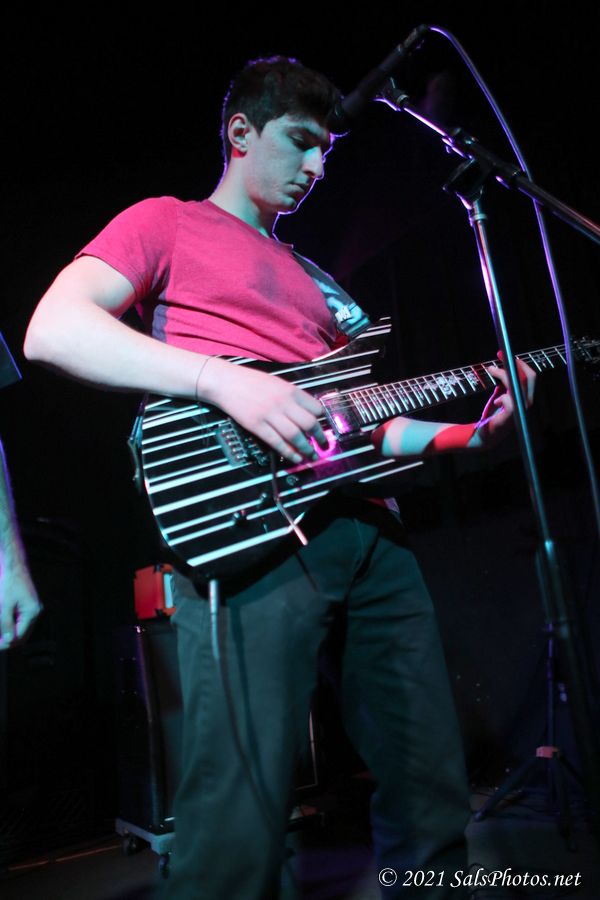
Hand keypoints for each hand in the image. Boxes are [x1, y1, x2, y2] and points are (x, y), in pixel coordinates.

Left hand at [0, 567, 42, 650]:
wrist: (13, 567)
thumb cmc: (8, 583)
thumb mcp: (4, 605)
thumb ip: (6, 624)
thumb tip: (8, 641)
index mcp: (32, 613)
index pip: (19, 636)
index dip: (6, 643)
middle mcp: (35, 612)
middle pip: (22, 635)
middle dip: (8, 641)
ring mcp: (33, 609)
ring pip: (22, 629)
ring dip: (10, 634)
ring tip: (0, 636)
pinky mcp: (28, 606)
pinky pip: (21, 621)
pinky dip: (12, 626)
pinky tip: (3, 626)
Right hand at [200, 358, 327, 463]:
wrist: (225, 382)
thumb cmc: (250, 382)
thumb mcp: (277, 383)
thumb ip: (292, 396)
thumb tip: (306, 412)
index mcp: (290, 390)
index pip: (315, 408)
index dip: (322, 419)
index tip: (323, 427)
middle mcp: (283, 402)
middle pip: (309, 424)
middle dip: (320, 437)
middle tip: (324, 445)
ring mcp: (269, 415)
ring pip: (295, 436)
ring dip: (306, 449)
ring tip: (311, 455)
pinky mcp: (257, 425)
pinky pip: (277, 442)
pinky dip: (289, 452)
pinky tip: (295, 458)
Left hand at [475, 353, 535, 447]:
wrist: (486, 434)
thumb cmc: (493, 416)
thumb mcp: (502, 396)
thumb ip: (505, 385)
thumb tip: (503, 368)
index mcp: (525, 397)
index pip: (530, 376)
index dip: (520, 363)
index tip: (505, 354)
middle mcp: (527, 403)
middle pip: (528, 377)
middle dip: (513, 363)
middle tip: (499, 355)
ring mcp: (521, 410)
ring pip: (517, 384)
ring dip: (502, 374)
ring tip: (490, 369)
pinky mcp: (512, 416)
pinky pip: (509, 399)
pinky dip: (501, 397)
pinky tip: (497, 402)